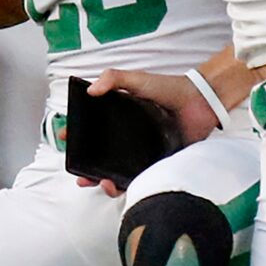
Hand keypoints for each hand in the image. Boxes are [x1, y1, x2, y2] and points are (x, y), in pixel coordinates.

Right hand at [74, 68, 219, 195]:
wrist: (200, 101)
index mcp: (121, 120)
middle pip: (102, 158)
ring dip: (104, 182)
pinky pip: (140, 179)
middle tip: (79, 174)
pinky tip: (118, 185)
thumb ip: (113, 78)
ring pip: (118, 173)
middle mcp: (130, 138)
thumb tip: (90, 91)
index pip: (94, 132)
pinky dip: (128, 186)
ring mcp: (143, 153)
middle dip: (87, 169)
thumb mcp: (136, 79)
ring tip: (99, 182)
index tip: (65, 140)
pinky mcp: (158, 164)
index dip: (78, 138)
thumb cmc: (169, 88)